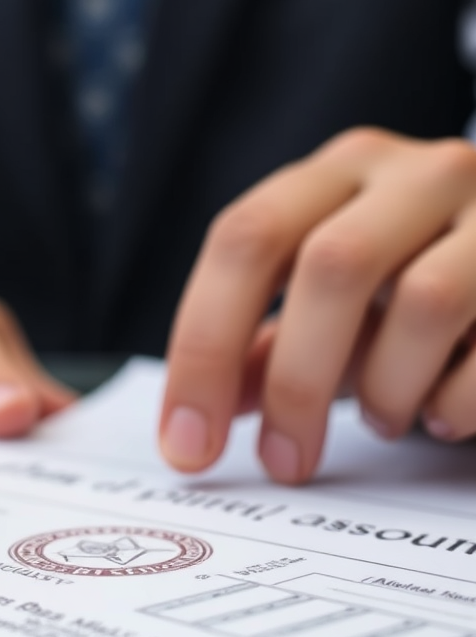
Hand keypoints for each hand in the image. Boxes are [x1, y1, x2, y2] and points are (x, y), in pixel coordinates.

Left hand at [160, 128, 475, 482]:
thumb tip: (195, 419)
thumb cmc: (411, 279)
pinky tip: (441, 412)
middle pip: (333, 265)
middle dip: (294, 383)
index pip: (245, 238)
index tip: (187, 441)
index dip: (204, 345)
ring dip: (388, 388)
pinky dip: (455, 401)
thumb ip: (263, 349)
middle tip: (281, 462)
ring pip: (425, 303)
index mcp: (335, 175)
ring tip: (383, 419)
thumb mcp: (328, 303)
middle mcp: (414, 175)